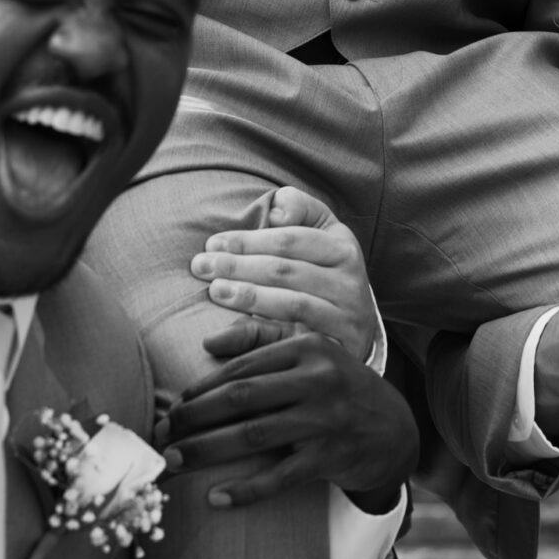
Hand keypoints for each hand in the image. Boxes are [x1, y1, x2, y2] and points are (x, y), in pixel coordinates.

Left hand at [157, 329, 419, 511]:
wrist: (395, 430)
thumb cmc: (340, 388)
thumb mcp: (312, 355)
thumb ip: (262, 343)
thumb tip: (208, 343)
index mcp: (308, 348)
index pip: (241, 367)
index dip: (200, 389)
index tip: (170, 407)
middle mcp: (318, 379)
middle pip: (240, 397)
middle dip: (193, 417)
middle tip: (160, 434)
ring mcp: (325, 420)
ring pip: (253, 436)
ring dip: (206, 450)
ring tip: (173, 461)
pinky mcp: (330, 458)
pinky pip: (279, 477)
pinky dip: (245, 489)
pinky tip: (214, 498)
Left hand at [189, 186, 378, 361]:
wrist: (357, 329)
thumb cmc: (326, 272)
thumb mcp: (321, 233)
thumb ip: (298, 208)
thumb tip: (274, 210)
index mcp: (343, 248)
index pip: (290, 240)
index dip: (248, 240)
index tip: (212, 244)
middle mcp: (349, 283)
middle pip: (286, 271)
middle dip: (238, 266)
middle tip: (201, 266)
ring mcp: (345, 318)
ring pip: (292, 304)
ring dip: (248, 296)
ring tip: (214, 291)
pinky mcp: (338, 349)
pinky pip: (293, 340)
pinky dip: (260, 337)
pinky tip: (227, 334)